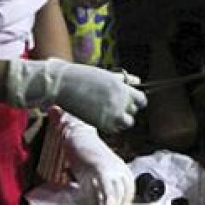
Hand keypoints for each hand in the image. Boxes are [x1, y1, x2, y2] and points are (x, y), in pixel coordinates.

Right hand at [5, 58, 146, 132]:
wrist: (63, 84)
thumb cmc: (84, 77)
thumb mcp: (107, 75)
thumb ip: (123, 80)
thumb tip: (137, 81)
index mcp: (122, 88)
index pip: (141, 100)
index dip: (136, 101)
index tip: (129, 100)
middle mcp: (120, 101)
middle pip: (134, 111)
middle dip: (126, 109)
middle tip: (113, 104)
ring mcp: (111, 113)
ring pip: (126, 122)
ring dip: (120, 119)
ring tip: (108, 112)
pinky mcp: (100, 123)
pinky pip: (114, 129)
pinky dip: (110, 125)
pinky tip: (101, 116)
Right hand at [56, 109, 134, 204]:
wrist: (79, 135)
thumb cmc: (87, 155)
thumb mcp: (98, 172)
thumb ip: (102, 186)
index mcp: (122, 169)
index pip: (129, 192)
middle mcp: (120, 169)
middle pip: (124, 196)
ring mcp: (111, 168)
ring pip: (115, 195)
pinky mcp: (99, 168)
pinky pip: (104, 189)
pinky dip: (101, 202)